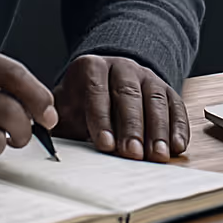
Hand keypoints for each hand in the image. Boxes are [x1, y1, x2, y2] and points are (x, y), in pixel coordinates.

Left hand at [53, 55, 188, 162]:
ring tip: (158, 155)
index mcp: (92, 67)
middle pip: (129, 94)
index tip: (105, 145)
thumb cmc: (81, 103)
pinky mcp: (166, 88)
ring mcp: (146, 75)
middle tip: (132, 153)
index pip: (97, 90)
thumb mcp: (65, 107)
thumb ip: (57, 122)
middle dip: (131, 126)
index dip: (101, 118)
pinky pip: (175, 104)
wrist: (105, 80)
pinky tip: (177, 146)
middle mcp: (122, 66)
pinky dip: (178, 126)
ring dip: (158, 129)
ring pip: (155, 98)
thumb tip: (45, 144)